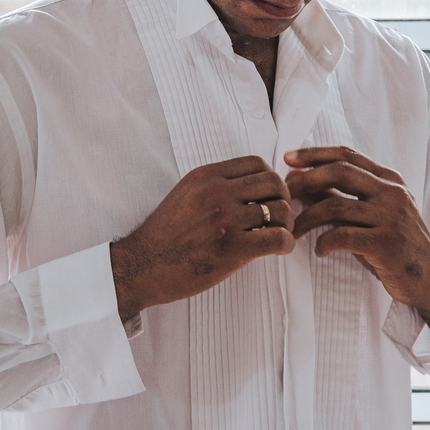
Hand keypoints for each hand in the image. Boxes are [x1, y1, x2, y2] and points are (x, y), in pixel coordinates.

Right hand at [110, 155, 294, 321]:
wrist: (143, 266)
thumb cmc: (165, 236)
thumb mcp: (185, 195)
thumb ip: (214, 186)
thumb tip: (251, 187)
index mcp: (206, 176)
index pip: (257, 163)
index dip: (270, 179)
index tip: (267, 197)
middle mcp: (216, 193)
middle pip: (274, 183)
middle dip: (284, 199)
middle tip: (278, 217)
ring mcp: (224, 219)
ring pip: (280, 211)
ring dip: (286, 224)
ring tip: (278, 235)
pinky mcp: (231, 248)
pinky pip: (278, 238)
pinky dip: (286, 244)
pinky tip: (278, 249)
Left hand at [284, 146, 429, 369]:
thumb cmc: (393, 245)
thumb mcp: (369, 214)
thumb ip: (340, 196)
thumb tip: (301, 180)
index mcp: (389, 180)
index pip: (346, 155)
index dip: (314, 154)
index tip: (287, 159)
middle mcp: (392, 193)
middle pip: (339, 172)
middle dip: (305, 180)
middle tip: (283, 195)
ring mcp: (391, 217)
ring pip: (335, 206)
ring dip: (306, 218)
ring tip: (293, 231)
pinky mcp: (386, 243)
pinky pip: (342, 236)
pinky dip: (324, 242)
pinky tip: (319, 250)